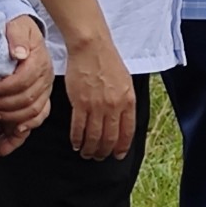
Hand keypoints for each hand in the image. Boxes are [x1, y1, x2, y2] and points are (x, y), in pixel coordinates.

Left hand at [0, 16, 54, 160]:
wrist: (22, 34)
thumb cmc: (19, 31)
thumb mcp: (17, 26)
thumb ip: (17, 37)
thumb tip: (18, 53)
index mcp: (39, 63)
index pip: (25, 80)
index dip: (5, 89)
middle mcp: (43, 82)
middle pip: (30, 102)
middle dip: (5, 107)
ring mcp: (40, 94)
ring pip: (31, 118)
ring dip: (11, 127)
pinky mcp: (33, 104)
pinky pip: (29, 125)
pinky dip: (16, 137)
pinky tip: (1, 146)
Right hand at [63, 35, 137, 161]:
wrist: (91, 49)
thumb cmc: (108, 63)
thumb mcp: (126, 82)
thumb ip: (125, 102)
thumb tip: (122, 120)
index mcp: (128, 101)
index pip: (127, 132)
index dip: (122, 147)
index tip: (117, 155)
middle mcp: (114, 106)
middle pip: (110, 137)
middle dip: (104, 152)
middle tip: (99, 157)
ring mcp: (97, 106)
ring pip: (94, 136)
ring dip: (90, 149)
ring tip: (87, 154)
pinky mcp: (80, 103)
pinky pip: (78, 128)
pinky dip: (77, 139)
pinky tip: (76, 144)